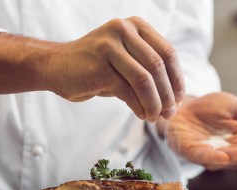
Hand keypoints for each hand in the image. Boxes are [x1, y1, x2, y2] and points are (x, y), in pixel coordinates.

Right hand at [45, 17, 184, 121]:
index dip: (177, 79)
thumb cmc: (98, 68)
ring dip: (154, 103)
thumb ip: (150, 73)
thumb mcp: (127, 62)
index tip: (179, 100)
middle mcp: (124, 30)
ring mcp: (110, 45)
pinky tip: (141, 115)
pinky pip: (127, 91)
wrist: (57, 66)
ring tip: (154, 117)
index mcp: (136, 26)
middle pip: (158, 66)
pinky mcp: (99, 65)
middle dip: (168, 95)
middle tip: (169, 113)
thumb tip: (175, 102)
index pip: (168, 53)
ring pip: (145, 79)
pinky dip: (139, 106)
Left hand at [162, 92, 236, 169]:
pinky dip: (213, 158)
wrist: (183, 104)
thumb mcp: (236, 106)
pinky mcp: (192, 153)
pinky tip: (223, 157)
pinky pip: (203, 157)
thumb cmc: (210, 107)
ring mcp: (210, 154)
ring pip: (225, 159)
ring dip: (234, 156)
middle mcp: (227, 151)